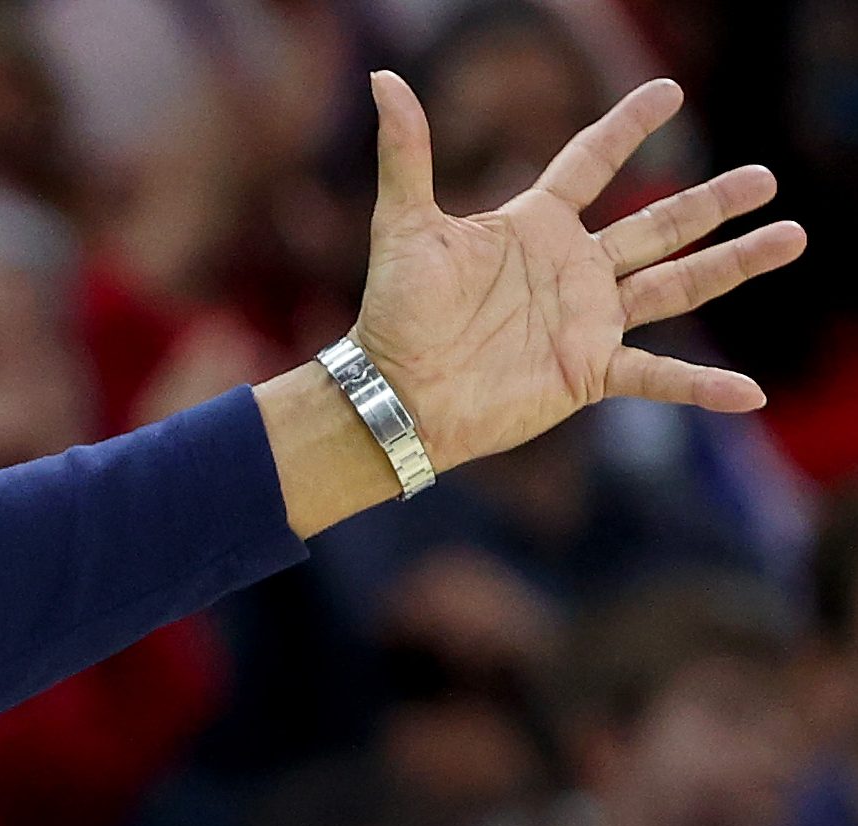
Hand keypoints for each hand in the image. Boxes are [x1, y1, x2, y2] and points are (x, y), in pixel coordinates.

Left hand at [352, 70, 803, 469]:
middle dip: (712, 201)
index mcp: (534, 226)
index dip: (627, 127)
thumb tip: (384, 80)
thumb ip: (406, 152)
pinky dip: (702, 387)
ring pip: (677, 285)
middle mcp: (571, 270)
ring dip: (734, 264)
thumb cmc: (395, 313)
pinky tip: (750, 394)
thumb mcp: (404, 225)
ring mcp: (586, 321)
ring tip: (792, 236)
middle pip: (658, 225)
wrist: (393, 394)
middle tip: (764, 177)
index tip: (668, 91)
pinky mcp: (588, 372)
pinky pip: (658, 376)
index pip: (590, 163)